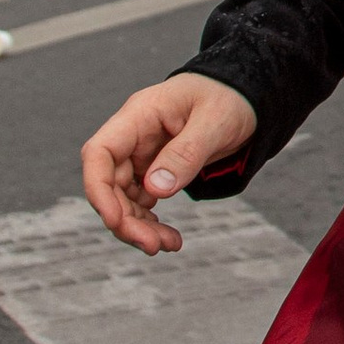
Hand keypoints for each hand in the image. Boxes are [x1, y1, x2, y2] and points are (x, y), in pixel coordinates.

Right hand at [81, 71, 257, 255]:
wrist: (246, 97)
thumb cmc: (229, 98)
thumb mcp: (215, 122)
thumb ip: (186, 153)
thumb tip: (155, 189)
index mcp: (139, 115)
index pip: (99, 152)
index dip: (97, 189)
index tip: (114, 220)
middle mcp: (133, 136)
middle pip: (109, 183)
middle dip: (124, 219)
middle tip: (153, 246)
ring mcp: (141, 154)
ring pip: (123, 198)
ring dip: (138, 226)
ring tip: (169, 245)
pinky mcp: (154, 169)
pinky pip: (141, 201)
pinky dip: (150, 222)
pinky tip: (170, 238)